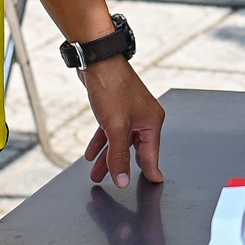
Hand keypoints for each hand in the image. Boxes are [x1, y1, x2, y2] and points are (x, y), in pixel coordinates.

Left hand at [80, 56, 165, 187]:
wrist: (98, 61)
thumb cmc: (113, 86)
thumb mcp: (116, 128)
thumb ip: (119, 157)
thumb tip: (123, 179)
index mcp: (152, 121)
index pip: (151, 154)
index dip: (150, 171)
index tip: (153, 183)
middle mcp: (144, 117)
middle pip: (134, 149)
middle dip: (121, 166)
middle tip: (118, 182)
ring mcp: (130, 112)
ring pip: (120, 141)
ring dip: (107, 157)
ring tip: (97, 173)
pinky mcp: (116, 108)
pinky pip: (111, 131)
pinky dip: (102, 142)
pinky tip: (92, 152)